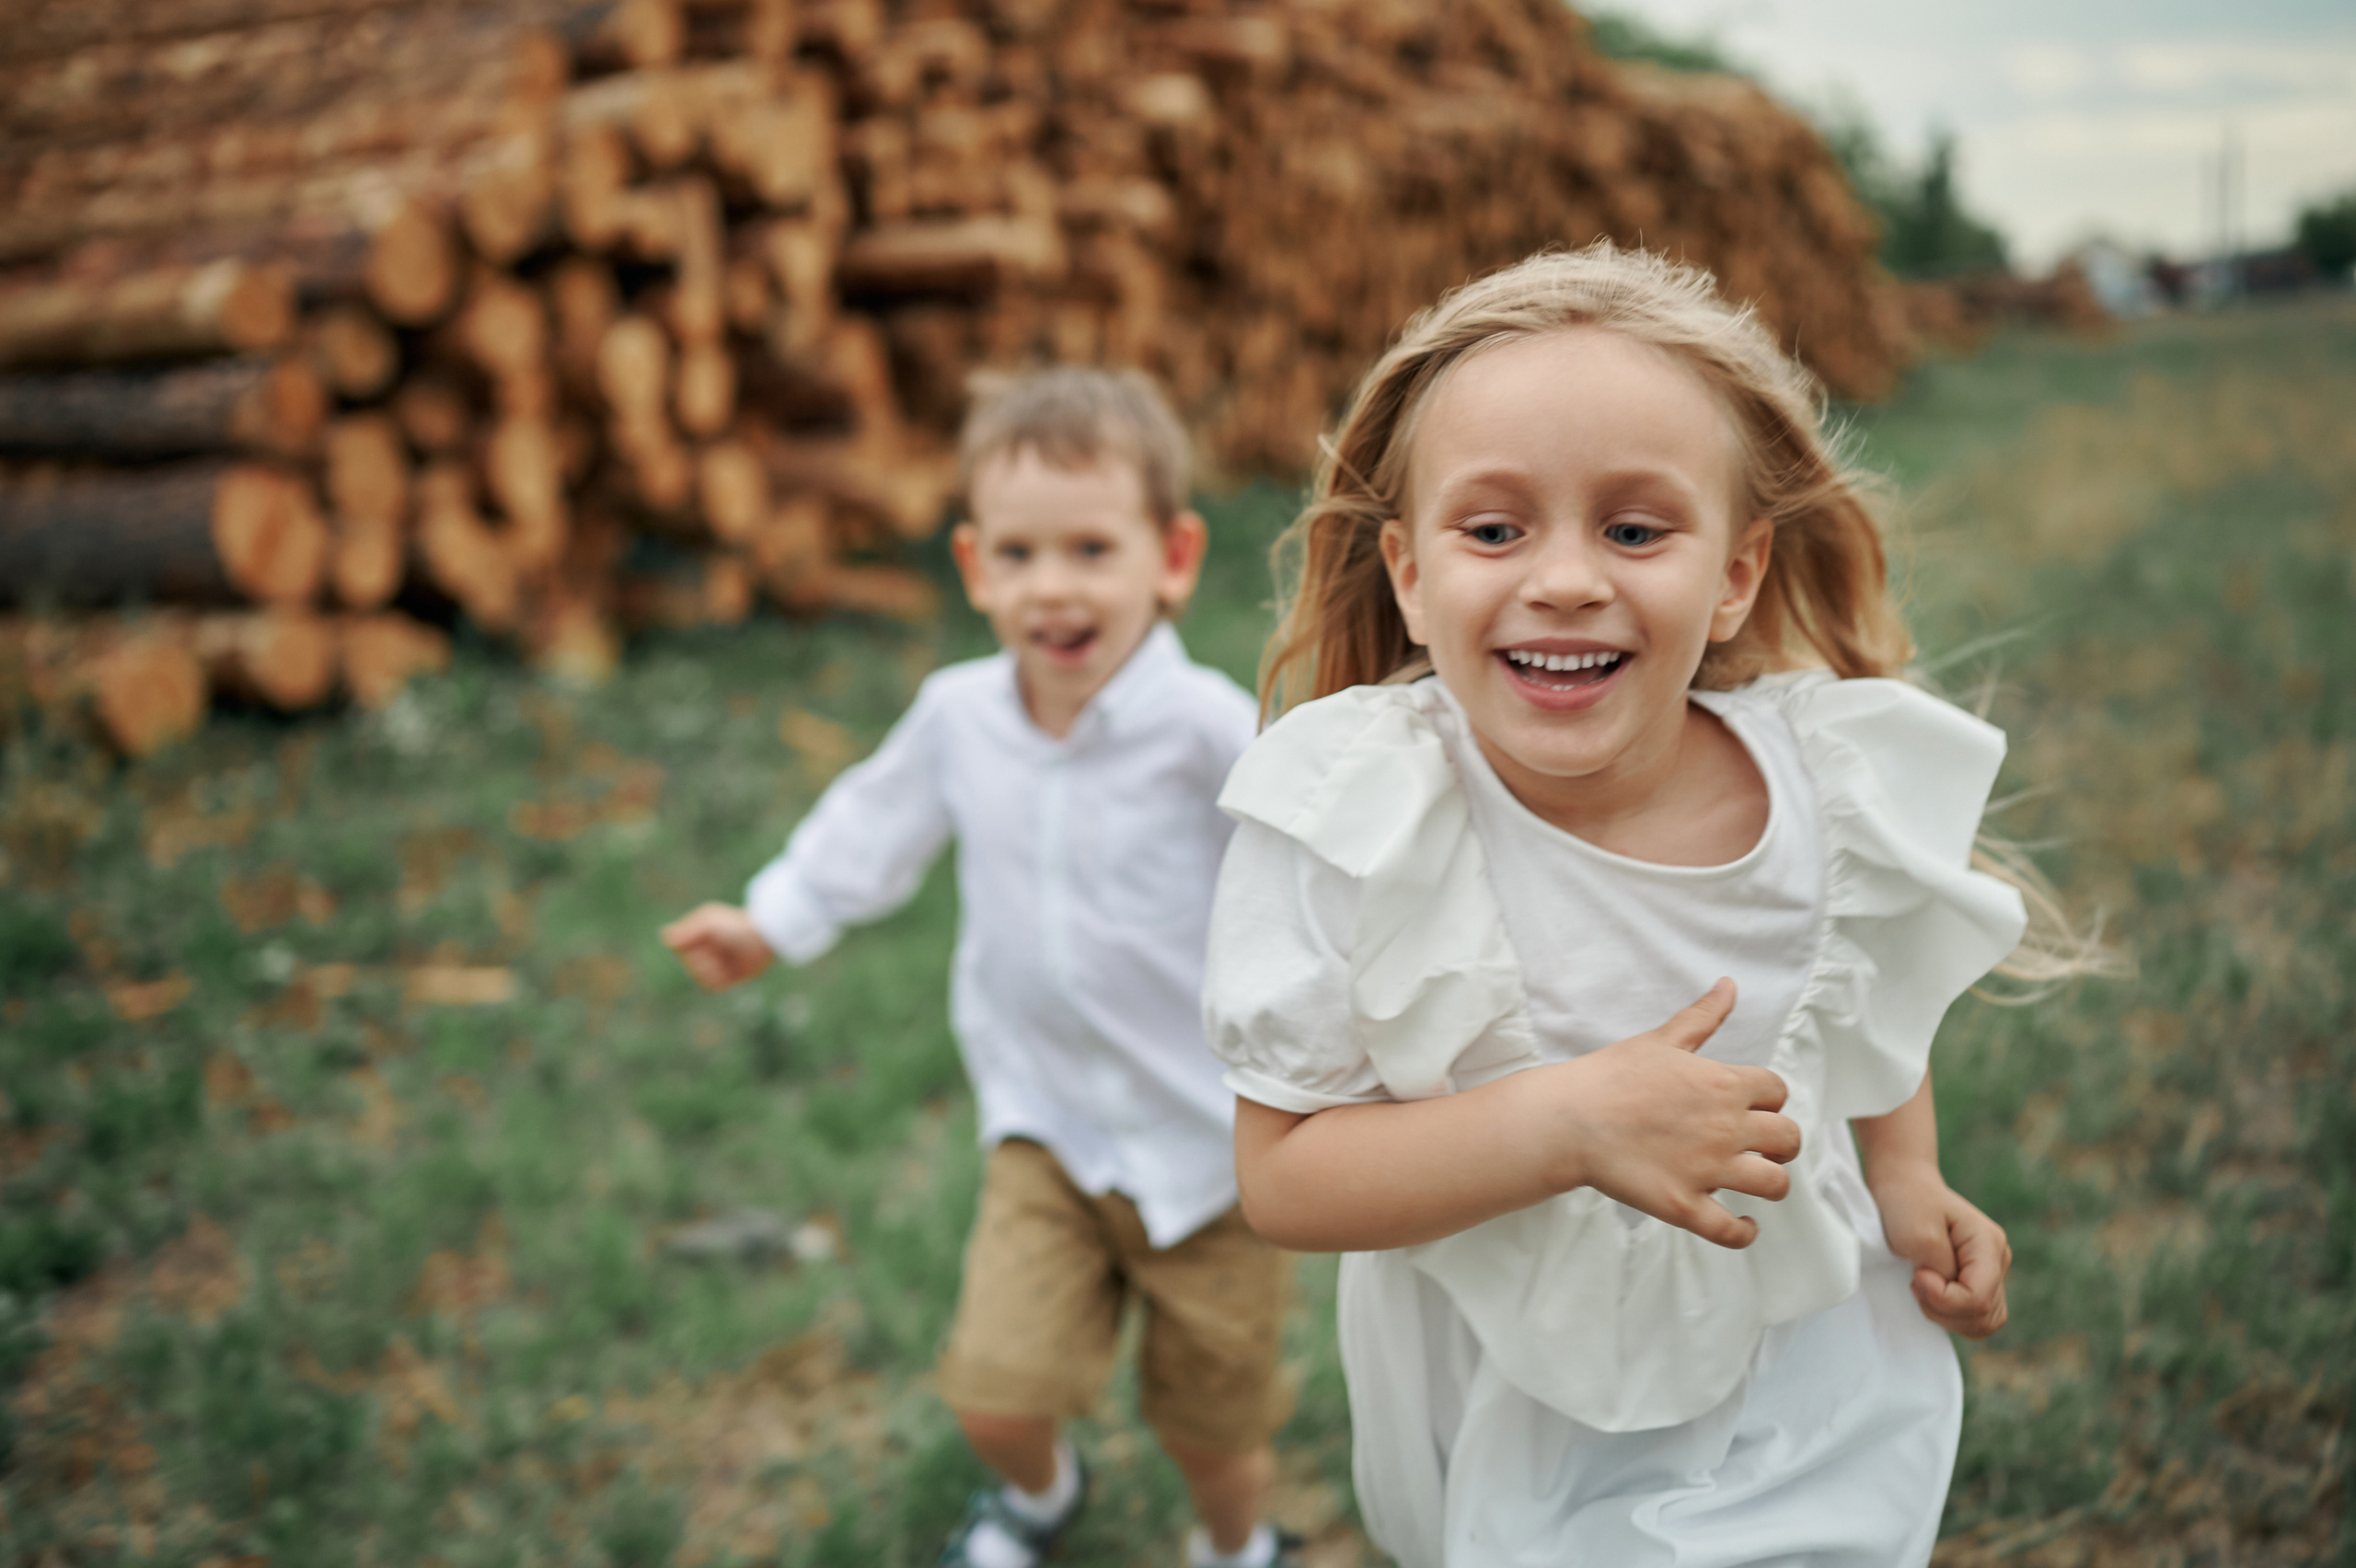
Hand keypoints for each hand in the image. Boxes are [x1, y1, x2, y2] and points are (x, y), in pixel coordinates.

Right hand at [660, 902, 775, 991]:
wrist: (763, 940)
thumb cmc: (736, 926)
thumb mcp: (709, 922)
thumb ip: (686, 930)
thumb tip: (664, 936)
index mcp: (694, 935)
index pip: (677, 948)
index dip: (690, 947)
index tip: (704, 938)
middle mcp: (700, 951)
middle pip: (690, 966)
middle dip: (706, 960)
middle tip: (723, 948)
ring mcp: (711, 965)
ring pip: (700, 979)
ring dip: (715, 971)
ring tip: (729, 960)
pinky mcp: (722, 979)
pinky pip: (711, 987)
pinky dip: (721, 980)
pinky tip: (732, 971)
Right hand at [1538, 979, 1802, 1250]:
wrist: (1568, 1118)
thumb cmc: (1611, 1076)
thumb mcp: (1662, 1039)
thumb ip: (1702, 1016)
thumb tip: (1729, 985)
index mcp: (1724, 1085)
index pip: (1777, 1092)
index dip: (1768, 1099)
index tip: (1751, 1106)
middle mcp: (1726, 1128)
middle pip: (1788, 1140)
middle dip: (1780, 1143)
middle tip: (1757, 1145)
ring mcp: (1708, 1170)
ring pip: (1773, 1184)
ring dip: (1771, 1183)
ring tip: (1753, 1181)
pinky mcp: (1685, 1205)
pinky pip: (1733, 1230)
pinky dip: (1745, 1232)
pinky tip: (1742, 1223)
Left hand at [1869, 1163, 2010, 1337]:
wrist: (1904, 1186)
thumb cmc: (1908, 1203)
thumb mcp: (1916, 1231)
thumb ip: (1936, 1266)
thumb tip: (1945, 1289)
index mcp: (1989, 1245)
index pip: (1978, 1299)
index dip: (1943, 1299)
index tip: (1916, 1276)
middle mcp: (1998, 1261)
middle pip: (1984, 1316)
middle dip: (1944, 1310)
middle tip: (1916, 1280)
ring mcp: (1990, 1274)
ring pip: (1982, 1323)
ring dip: (1946, 1316)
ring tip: (1922, 1286)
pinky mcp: (1978, 1284)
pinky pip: (1973, 1319)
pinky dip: (1949, 1315)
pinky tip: (1930, 1293)